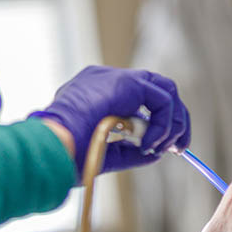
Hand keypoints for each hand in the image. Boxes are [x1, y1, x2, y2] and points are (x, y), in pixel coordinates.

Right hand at [31, 66, 189, 175]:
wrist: (53, 146)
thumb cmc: (67, 154)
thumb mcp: (104, 152)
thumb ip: (130, 149)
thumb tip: (157, 152)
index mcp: (96, 93)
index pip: (138, 98)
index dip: (157, 122)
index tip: (164, 147)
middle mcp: (107, 79)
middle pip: (156, 89)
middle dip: (173, 120)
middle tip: (178, 148)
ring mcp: (115, 77)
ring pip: (163, 90)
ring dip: (171, 122)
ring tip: (161, 147)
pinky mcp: (125, 82)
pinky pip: (160, 99)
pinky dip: (162, 124)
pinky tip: (149, 143)